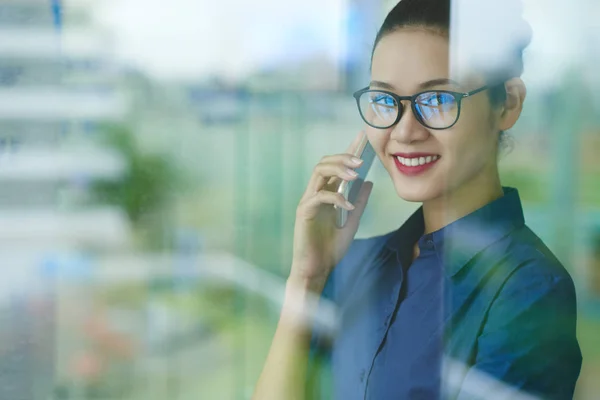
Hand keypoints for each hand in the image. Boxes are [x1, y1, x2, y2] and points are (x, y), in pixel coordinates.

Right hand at [290, 131, 373, 289]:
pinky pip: (319, 197)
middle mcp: (314, 193)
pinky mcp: (303, 212)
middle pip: (324, 163)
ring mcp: (307, 201)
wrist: (317, 270)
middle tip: (361, 160)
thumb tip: (369, 182)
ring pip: (319, 172)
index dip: (348, 150)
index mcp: (325, 193)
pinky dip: (336, 198)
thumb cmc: (330, 248)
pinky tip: (349, 206)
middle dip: (343, 157)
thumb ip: (359, 202)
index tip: (362, 138)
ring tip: (355, 174)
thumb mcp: (352, 222)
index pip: (335, 166)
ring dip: (338, 169)